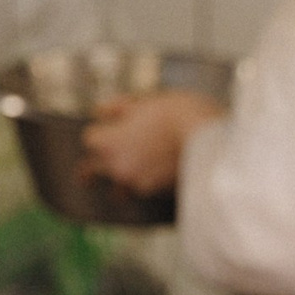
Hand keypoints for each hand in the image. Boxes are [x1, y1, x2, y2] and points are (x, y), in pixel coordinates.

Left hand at [81, 89, 225, 195]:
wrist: (207, 136)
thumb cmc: (178, 113)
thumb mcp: (145, 101)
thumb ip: (117, 108)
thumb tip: (100, 111)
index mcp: (109, 141)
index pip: (90, 139)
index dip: (100, 133)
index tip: (108, 129)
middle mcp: (116, 166)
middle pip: (91, 171)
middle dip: (90, 170)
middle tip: (86, 176)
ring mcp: (135, 182)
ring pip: (117, 187)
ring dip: (119, 181)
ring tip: (127, 177)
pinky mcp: (156, 192)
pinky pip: (141, 191)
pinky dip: (144, 185)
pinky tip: (153, 176)